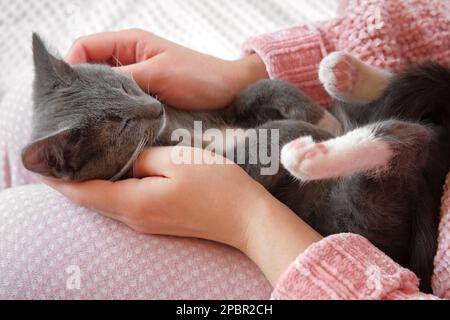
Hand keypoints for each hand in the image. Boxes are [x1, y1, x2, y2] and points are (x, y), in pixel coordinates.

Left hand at [44, 147, 321, 284]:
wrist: (246, 218)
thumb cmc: (217, 185)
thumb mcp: (177, 159)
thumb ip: (142, 156)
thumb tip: (123, 156)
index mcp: (135, 202)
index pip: (83, 192)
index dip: (59, 177)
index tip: (45, 159)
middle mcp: (135, 218)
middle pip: (91, 199)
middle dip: (71, 178)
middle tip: (62, 150)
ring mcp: (147, 222)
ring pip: (106, 201)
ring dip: (91, 181)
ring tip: (82, 155)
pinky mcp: (158, 220)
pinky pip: (124, 203)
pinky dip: (111, 187)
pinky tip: (115, 169)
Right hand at [66, 29, 267, 109]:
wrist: (230, 93)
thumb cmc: (199, 76)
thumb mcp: (158, 73)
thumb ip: (122, 79)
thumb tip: (87, 89)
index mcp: (129, 43)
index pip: (84, 48)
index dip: (70, 66)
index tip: (65, 92)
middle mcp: (128, 60)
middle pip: (90, 70)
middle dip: (81, 88)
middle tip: (74, 114)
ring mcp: (136, 80)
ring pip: (104, 89)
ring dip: (98, 103)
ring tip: (91, 123)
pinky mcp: (145, 99)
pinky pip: (121, 104)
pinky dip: (113, 113)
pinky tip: (111, 127)